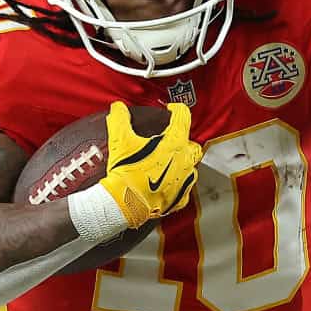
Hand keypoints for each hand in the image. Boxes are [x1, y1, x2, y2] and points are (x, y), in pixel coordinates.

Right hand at [100, 102, 202, 226]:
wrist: (124, 202)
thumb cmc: (126, 171)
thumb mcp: (120, 140)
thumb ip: (120, 119)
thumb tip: (118, 108)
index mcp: (175, 142)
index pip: (183, 117)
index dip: (176, 109)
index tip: (171, 110)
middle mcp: (185, 161)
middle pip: (191, 144)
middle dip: (183, 141)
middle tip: (168, 141)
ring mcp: (185, 181)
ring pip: (191, 167)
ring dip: (181, 163)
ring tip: (166, 163)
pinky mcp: (180, 198)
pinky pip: (184, 188)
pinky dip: (176, 185)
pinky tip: (165, 183)